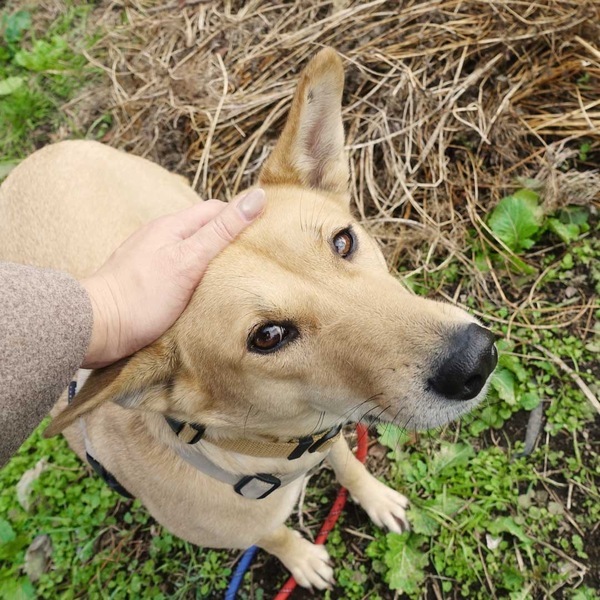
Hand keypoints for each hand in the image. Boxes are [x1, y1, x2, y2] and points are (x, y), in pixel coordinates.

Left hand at [81, 188, 265, 367]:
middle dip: (231, 240)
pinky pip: (181, 272)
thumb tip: (257, 196)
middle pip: (205, 231)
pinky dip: (199, 278)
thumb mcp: (189, 260)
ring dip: (214, 261)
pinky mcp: (149, 281)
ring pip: (194, 253)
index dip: (242, 217)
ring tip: (237, 277)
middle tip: (257, 259)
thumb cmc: (143, 295)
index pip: (216, 210)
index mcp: (173, 226)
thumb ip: (222, 230)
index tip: (265, 234)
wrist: (98, 327)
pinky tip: (208, 293)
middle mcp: (162, 238)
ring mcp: (154, 259)